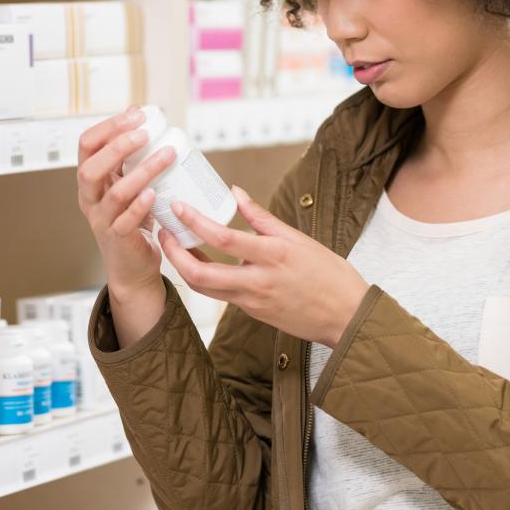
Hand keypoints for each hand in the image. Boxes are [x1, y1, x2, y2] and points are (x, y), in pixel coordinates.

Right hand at [76, 106, 177, 337]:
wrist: (133, 265)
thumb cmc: (132, 218)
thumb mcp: (127, 180)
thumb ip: (128, 152)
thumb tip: (136, 111)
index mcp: (91, 179)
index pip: (87, 145)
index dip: (109, 127)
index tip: (137, 116)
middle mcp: (90, 198)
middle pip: (91, 168)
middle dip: (117, 147)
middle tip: (145, 134)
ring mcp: (102, 220)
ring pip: (115, 194)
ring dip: (142, 172)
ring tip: (166, 156)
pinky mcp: (118, 239)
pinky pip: (125, 221)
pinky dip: (139, 206)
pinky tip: (154, 193)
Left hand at [159, 186, 370, 347]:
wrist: (345, 316)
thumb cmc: (329, 274)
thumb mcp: (298, 238)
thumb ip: (262, 217)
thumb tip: (236, 193)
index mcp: (273, 256)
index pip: (223, 238)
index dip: (195, 222)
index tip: (178, 208)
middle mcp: (258, 281)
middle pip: (200, 273)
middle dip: (174, 253)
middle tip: (164, 232)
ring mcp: (252, 302)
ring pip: (204, 288)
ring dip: (184, 267)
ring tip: (176, 245)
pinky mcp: (252, 313)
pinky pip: (221, 294)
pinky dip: (205, 277)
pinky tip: (201, 260)